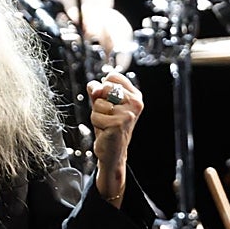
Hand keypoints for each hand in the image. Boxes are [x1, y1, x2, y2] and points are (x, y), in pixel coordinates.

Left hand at [87, 72, 141, 200]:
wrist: (112, 151)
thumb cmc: (108, 126)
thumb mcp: (103, 104)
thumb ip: (97, 91)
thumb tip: (94, 87)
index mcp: (134, 95)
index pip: (113, 76)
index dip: (103, 87)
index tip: (108, 100)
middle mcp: (135, 103)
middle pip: (104, 87)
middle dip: (99, 102)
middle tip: (107, 115)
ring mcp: (128, 114)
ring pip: (98, 103)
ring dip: (97, 115)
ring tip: (106, 124)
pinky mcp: (119, 123)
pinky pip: (96, 116)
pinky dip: (96, 124)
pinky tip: (106, 131)